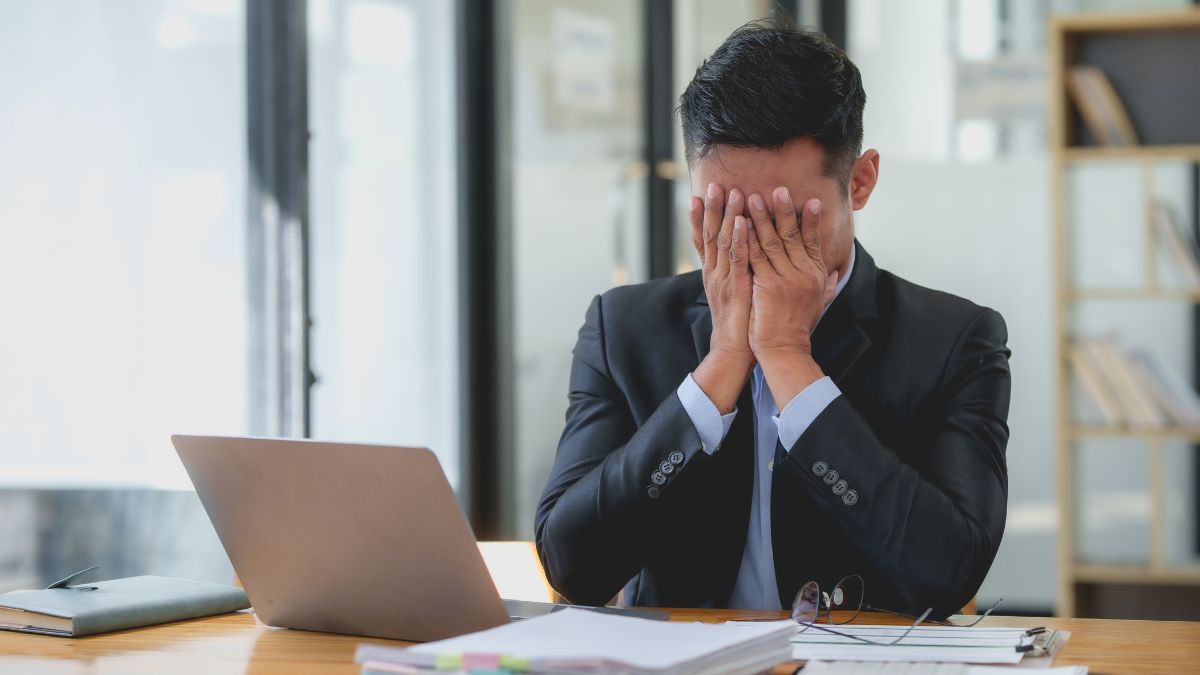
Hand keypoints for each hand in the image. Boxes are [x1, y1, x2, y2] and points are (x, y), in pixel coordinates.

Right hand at [688, 183, 754, 412]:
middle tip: (713, 184)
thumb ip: (739, 275)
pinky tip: (741, 222)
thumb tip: (745, 259)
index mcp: (713, 274)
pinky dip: (738, 239)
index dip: (701, 218)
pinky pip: (736, 259)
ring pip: (721, 242)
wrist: (734, 352)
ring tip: (731, 192)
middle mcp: (713, 273)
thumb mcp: (736, 294)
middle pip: (709, 234)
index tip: (699, 195)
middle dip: (711, 208)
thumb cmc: (740, 324)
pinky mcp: (735, 287)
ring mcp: (722, 279)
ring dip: (726, 215)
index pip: (703, 240)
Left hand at [745, 188, 836, 407]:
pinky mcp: (766, 285)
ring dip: (761, 217)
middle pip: (793, 235)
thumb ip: (824, 286)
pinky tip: (739, 223)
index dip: (812, 220)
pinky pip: (754, 256)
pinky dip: (746, 238)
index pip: (814, 241)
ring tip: (752, 198)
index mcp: (815, 275)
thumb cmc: (797, 327)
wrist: (784, 349)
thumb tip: (832, 273)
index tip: (811, 200)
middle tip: (778, 189)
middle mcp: (803, 273)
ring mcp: (785, 279)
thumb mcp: (817, 304)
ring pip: (772, 241)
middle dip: (784, 210)